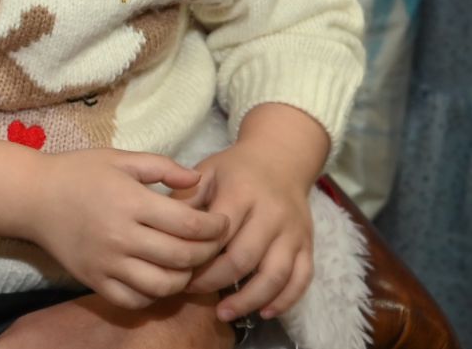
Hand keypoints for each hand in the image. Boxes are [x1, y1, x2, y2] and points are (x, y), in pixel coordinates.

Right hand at [28, 150, 228, 309]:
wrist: (32, 197)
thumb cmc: (78, 172)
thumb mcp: (120, 159)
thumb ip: (162, 167)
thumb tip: (198, 179)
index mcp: (130, 202)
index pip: (189, 225)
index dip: (214, 228)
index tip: (221, 223)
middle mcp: (121, 236)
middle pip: (182, 257)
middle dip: (207, 253)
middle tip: (212, 245)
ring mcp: (107, 262)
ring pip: (163, 285)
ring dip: (184, 278)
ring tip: (186, 264)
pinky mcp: (94, 280)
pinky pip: (134, 299)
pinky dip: (153, 294)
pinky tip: (156, 277)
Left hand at [181, 128, 322, 320]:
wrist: (280, 159)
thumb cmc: (234, 169)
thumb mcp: (206, 172)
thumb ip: (186, 199)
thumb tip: (164, 229)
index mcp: (242, 193)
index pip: (218, 234)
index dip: (197, 256)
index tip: (178, 269)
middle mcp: (272, 213)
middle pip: (244, 258)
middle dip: (216, 281)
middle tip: (192, 291)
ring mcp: (293, 231)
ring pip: (275, 275)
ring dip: (249, 300)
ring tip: (224, 313)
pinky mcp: (307, 244)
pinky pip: (301, 278)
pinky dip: (285, 300)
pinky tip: (263, 312)